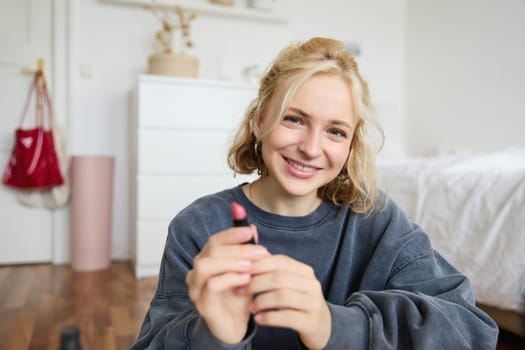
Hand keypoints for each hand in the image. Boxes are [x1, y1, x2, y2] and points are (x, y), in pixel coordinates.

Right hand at [186, 225, 269, 343]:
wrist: (236, 326)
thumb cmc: (239, 296)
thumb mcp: (247, 270)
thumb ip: (247, 250)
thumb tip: (251, 227)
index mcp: (206, 260)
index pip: (214, 241)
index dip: (232, 234)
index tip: (251, 232)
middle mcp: (197, 272)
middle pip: (211, 251)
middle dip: (238, 249)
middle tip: (261, 252)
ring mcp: (197, 289)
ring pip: (206, 266)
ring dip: (231, 262)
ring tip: (251, 265)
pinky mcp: (203, 305)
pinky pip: (212, 286)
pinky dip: (230, 279)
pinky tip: (246, 279)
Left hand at [249, 255, 331, 349]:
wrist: (321, 325)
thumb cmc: (297, 301)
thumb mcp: (289, 283)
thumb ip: (272, 271)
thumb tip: (247, 255)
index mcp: (305, 271)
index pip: (280, 261)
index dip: (258, 265)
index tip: (239, 272)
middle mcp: (312, 284)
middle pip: (279, 277)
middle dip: (256, 283)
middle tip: (240, 291)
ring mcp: (313, 303)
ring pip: (282, 296)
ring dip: (261, 301)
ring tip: (250, 307)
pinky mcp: (311, 321)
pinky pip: (287, 317)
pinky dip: (269, 317)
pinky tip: (258, 319)